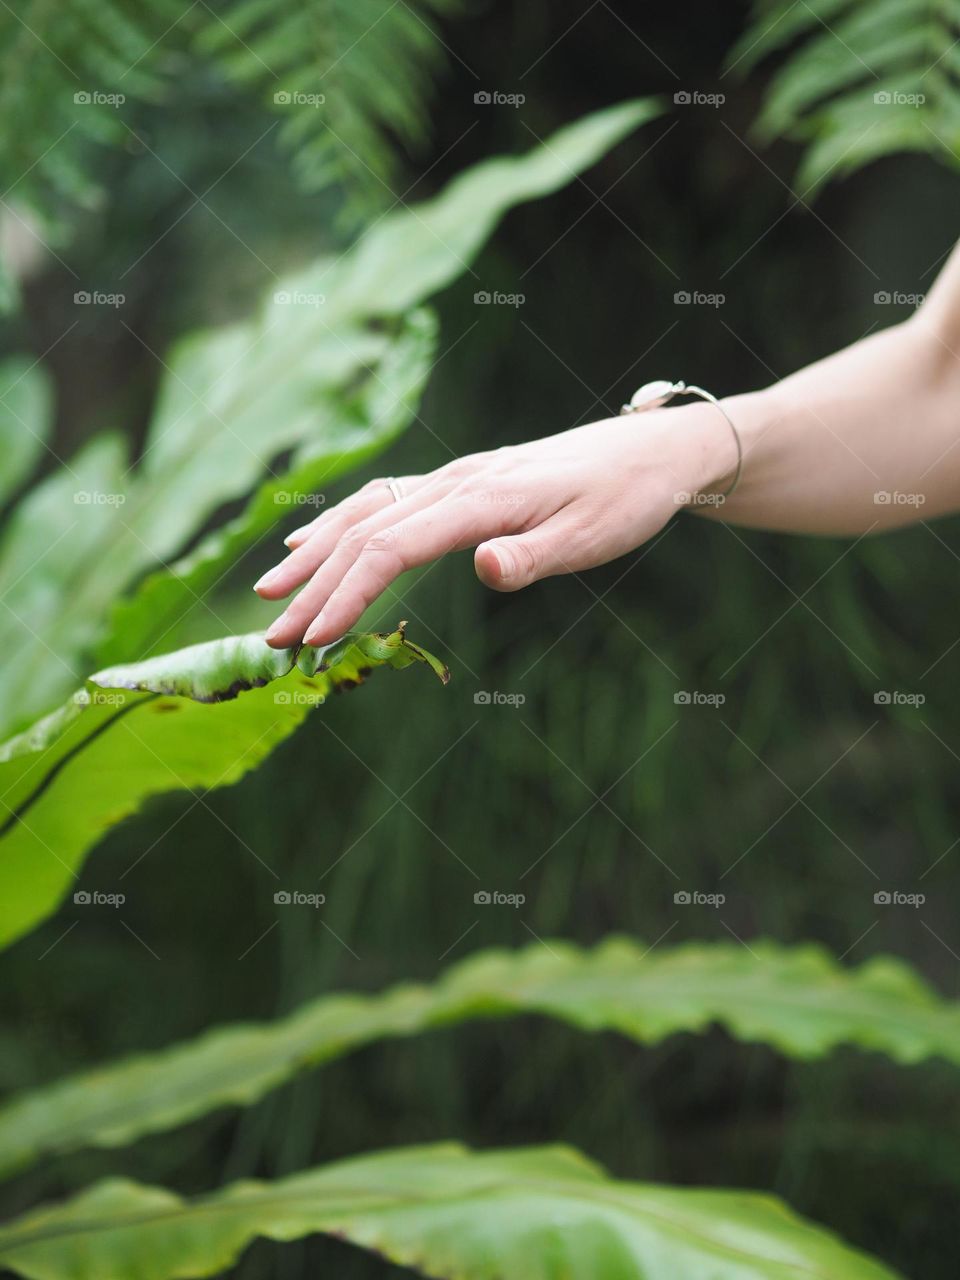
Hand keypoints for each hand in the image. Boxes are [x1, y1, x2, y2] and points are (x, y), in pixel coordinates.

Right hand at [254, 405, 735, 647]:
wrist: (647, 453)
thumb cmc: (623, 500)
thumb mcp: (594, 535)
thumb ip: (536, 555)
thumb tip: (485, 568)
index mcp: (483, 498)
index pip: (394, 547)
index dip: (347, 593)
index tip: (312, 637)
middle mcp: (456, 480)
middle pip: (366, 531)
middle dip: (314, 585)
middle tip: (272, 637)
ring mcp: (452, 477)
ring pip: (365, 511)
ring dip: (315, 551)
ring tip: (270, 591)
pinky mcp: (457, 483)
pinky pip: (384, 499)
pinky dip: (341, 522)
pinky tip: (313, 542)